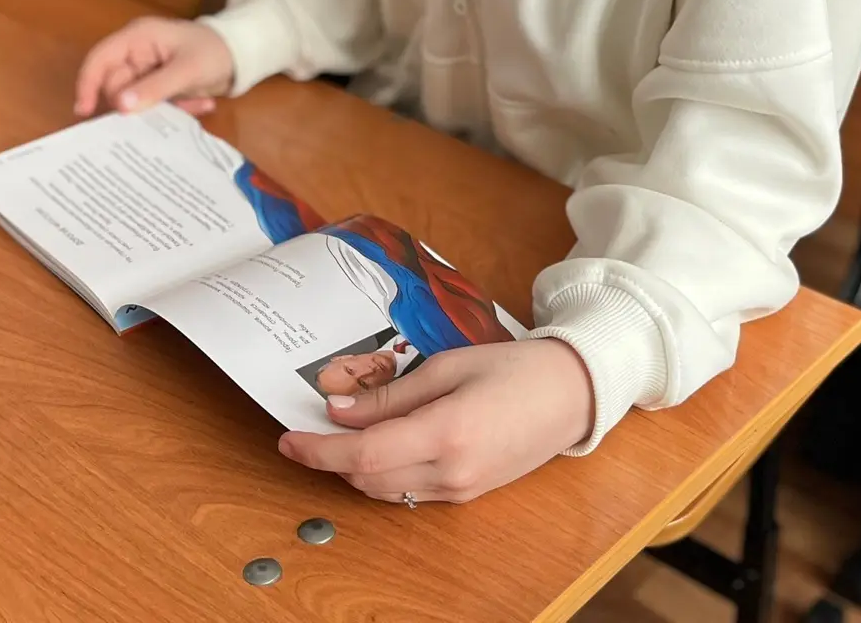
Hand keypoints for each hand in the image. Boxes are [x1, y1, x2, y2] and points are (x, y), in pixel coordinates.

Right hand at [72, 18, 234, 117]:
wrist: (243, 56)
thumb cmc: (215, 51)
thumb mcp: (188, 70)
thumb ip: (154, 88)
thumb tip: (120, 106)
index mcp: (138, 38)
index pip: (100, 59)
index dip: (88, 84)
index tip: (84, 112)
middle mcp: (137, 53)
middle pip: (117, 87)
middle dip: (140, 103)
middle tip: (170, 109)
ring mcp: (147, 71)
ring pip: (135, 101)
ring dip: (162, 108)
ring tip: (194, 103)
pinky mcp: (158, 86)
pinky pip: (153, 105)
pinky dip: (175, 109)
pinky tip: (201, 103)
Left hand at [279, 338, 595, 503]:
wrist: (573, 394)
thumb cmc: (516, 368)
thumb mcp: (447, 367)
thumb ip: (391, 394)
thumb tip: (340, 410)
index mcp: (446, 434)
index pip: (362, 454)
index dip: (318, 450)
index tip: (287, 438)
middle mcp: (451, 472)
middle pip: (367, 478)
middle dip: (330, 457)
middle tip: (310, 427)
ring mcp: (461, 489)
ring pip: (385, 491)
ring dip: (355, 467)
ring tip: (341, 433)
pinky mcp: (468, 494)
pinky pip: (410, 491)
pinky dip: (384, 472)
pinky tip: (380, 443)